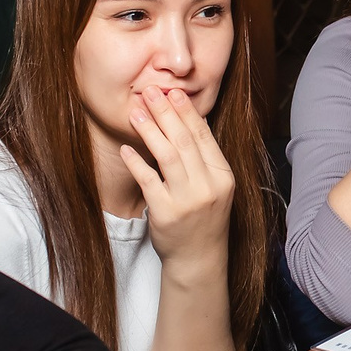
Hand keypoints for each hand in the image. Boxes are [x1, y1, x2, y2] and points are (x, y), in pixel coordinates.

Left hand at [123, 87, 235, 270]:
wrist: (198, 258)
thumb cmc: (204, 218)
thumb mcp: (215, 187)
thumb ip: (205, 158)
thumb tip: (192, 122)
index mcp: (223, 176)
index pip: (203, 137)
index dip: (187, 112)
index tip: (173, 92)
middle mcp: (208, 187)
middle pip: (184, 141)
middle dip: (165, 113)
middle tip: (151, 91)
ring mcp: (187, 200)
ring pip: (166, 156)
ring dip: (150, 130)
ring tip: (136, 112)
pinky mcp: (166, 213)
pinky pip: (148, 180)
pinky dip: (136, 162)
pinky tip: (127, 147)